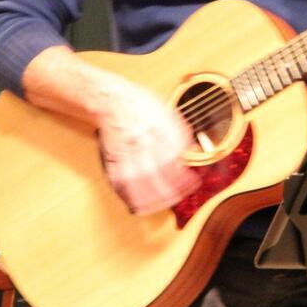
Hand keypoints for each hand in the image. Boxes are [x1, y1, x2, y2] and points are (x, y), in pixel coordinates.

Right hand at [96, 80, 201, 213]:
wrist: (113, 101)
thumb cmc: (142, 106)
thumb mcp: (168, 113)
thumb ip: (181, 134)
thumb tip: (194, 151)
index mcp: (156, 129)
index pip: (171, 157)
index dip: (183, 175)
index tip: (192, 182)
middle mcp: (140, 141)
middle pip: (153, 173)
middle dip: (168, 191)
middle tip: (179, 196)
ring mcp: (125, 152)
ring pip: (135, 181)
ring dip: (149, 199)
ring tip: (161, 205)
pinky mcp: (113, 159)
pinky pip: (119, 182)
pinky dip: (129, 195)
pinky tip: (139, 203)